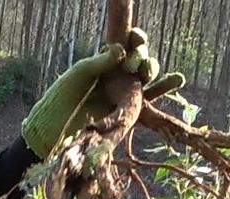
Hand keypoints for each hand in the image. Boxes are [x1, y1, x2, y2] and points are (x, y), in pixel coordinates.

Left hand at [21, 29, 183, 156]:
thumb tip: (121, 50)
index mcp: (105, 63)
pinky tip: (177, 78)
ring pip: (147, 76)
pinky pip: (150, 99)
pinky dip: (164, 88)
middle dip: (141, 57)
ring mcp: (123, 93)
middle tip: (130, 66)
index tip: (135, 38)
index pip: (127, 45)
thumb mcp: (78, 75)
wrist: (53, 130)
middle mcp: (116, 76)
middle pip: (139, 59)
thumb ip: (99, 62)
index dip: (135, 40)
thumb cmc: (60, 100)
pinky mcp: (127, 112)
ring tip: (150, 70)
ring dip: (153, 69)